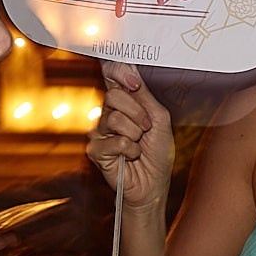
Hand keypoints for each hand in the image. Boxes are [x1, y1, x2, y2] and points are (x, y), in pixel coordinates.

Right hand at [87, 63, 175, 212]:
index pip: (112, 78)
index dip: (118, 72)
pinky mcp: (95, 150)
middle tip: (146, 128)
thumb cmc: (158, 154)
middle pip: (113, 96)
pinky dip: (129, 149)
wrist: (154, 184)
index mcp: (124, 104)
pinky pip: (114, 141)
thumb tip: (131, 72)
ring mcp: (99, 133)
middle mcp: (108, 115)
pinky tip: (131, 156)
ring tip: (139, 145)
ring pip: (114, 119)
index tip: (133, 81)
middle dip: (136, 112)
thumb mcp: (159, 119)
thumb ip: (144, 95)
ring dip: (135, 134)